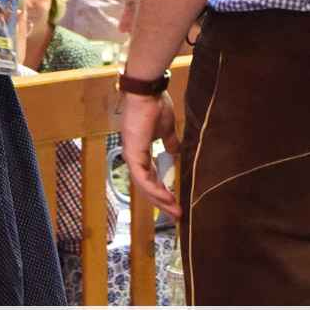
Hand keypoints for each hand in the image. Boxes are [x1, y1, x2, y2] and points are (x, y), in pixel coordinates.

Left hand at [121, 92, 181, 220]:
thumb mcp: (167, 129)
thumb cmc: (156, 107)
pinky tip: (167, 197)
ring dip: (160, 200)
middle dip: (162, 202)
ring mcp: (132, 157)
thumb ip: (170, 143)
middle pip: (146, 187)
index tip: (176, 204)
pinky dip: (155, 189)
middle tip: (177, 216)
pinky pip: (143, 178)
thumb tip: (176, 152)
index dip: (162, 192)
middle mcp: (134, 158)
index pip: (150, 179)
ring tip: (175, 212)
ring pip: (144, 187)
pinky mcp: (133, 154)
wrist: (148, 93)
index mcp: (141, 153)